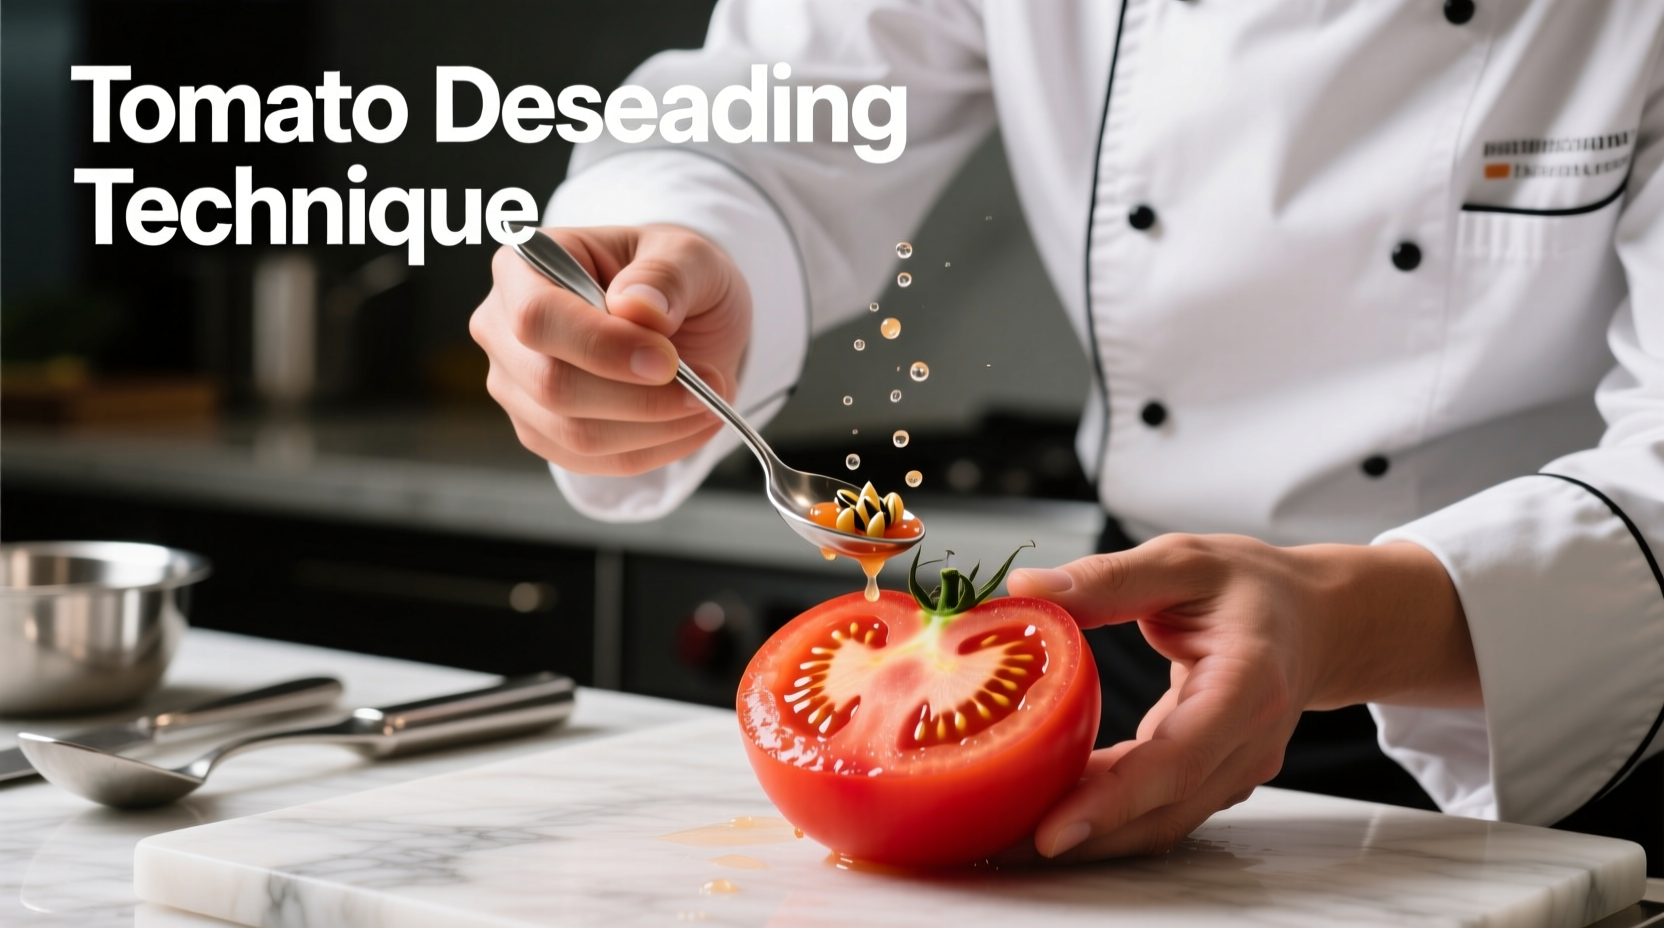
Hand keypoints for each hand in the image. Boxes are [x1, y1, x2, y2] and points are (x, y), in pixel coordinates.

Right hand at [470, 224, 749, 474]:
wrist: (680, 315)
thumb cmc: (672, 276)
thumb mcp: (689, 256)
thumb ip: (667, 275)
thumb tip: (638, 308)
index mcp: (525, 266)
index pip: (538, 318)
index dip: (601, 347)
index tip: (668, 361)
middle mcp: (504, 329)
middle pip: (552, 385)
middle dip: (639, 398)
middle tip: (705, 388)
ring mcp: (517, 387)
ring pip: (575, 434)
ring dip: (656, 428)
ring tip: (708, 402)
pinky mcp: (543, 432)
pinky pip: (595, 461)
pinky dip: (655, 449)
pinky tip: (690, 423)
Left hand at [1004, 534, 1477, 861]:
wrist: (1315, 620)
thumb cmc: (1254, 588)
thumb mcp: (1182, 561)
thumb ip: (1107, 578)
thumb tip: (1027, 589)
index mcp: (1248, 683)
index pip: (1179, 757)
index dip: (1115, 800)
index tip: (1053, 829)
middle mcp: (1248, 741)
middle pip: (1164, 810)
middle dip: (1084, 835)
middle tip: (1003, 846)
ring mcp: (1236, 770)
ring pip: (1159, 824)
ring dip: (1089, 836)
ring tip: (1009, 836)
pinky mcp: (1214, 780)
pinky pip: (1158, 810)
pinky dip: (1106, 816)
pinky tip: (1050, 804)